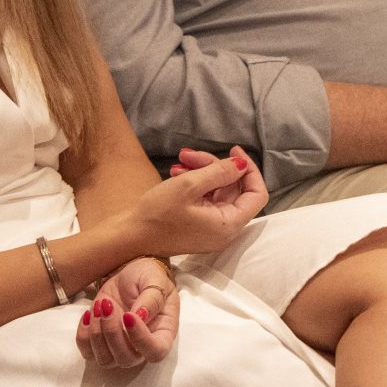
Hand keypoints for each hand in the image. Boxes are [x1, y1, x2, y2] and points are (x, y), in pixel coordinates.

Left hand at [77, 256, 178, 369]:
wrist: (129, 275)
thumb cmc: (148, 278)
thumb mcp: (154, 281)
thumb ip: (152, 299)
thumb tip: (139, 317)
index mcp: (162, 333)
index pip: (155, 351)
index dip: (140, 339)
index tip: (127, 315)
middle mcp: (142, 347)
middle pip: (126, 359)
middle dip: (112, 333)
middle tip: (108, 306)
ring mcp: (120, 347)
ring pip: (105, 360)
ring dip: (96, 334)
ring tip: (99, 306)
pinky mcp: (101, 342)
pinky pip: (88, 352)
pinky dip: (84, 335)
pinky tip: (89, 313)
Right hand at [120, 146, 265, 255]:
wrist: (129, 236)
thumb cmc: (157, 214)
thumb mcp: (189, 185)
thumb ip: (219, 172)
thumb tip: (242, 164)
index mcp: (229, 224)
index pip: (257, 194)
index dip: (249, 170)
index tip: (234, 151)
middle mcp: (225, 229)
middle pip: (234, 189)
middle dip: (215, 166)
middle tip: (189, 153)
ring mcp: (211, 228)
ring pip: (218, 191)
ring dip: (202, 172)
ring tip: (179, 160)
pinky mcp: (199, 225)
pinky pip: (206, 199)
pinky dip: (195, 183)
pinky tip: (177, 172)